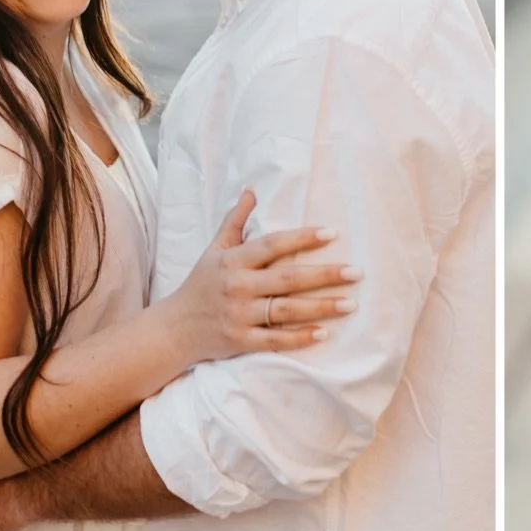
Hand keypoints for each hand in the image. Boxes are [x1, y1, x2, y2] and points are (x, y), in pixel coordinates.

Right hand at [158, 191, 360, 362]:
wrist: (174, 328)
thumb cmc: (201, 284)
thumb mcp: (214, 249)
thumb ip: (235, 221)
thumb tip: (251, 190)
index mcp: (234, 260)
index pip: (273, 244)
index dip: (303, 238)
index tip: (333, 233)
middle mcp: (238, 286)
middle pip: (288, 278)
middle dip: (324, 274)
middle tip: (356, 272)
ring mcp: (239, 314)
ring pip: (286, 310)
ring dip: (321, 307)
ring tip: (351, 303)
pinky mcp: (240, 341)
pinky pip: (275, 340)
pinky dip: (300, 337)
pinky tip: (325, 333)